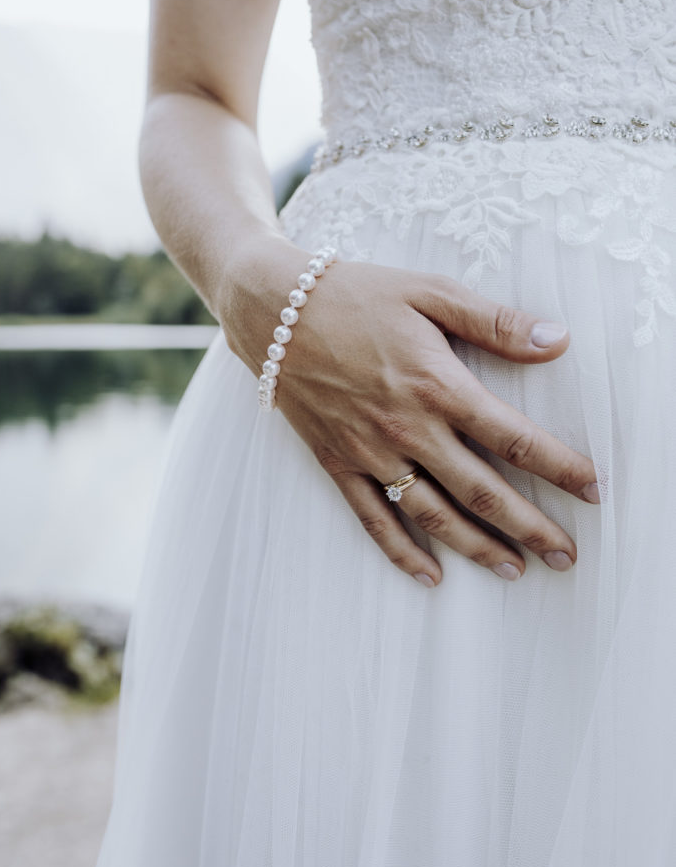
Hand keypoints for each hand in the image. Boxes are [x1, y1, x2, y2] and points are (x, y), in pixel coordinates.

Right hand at [222, 235, 598, 587]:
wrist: (274, 309)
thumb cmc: (356, 294)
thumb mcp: (429, 291)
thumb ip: (494, 321)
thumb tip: (557, 340)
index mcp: (437, 385)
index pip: (514, 439)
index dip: (560, 468)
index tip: (593, 490)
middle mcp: (407, 428)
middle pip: (481, 491)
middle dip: (530, 526)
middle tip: (566, 555)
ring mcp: (369, 451)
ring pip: (432, 515)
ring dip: (477, 547)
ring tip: (515, 570)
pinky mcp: (337, 462)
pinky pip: (372, 518)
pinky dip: (401, 552)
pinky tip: (430, 575)